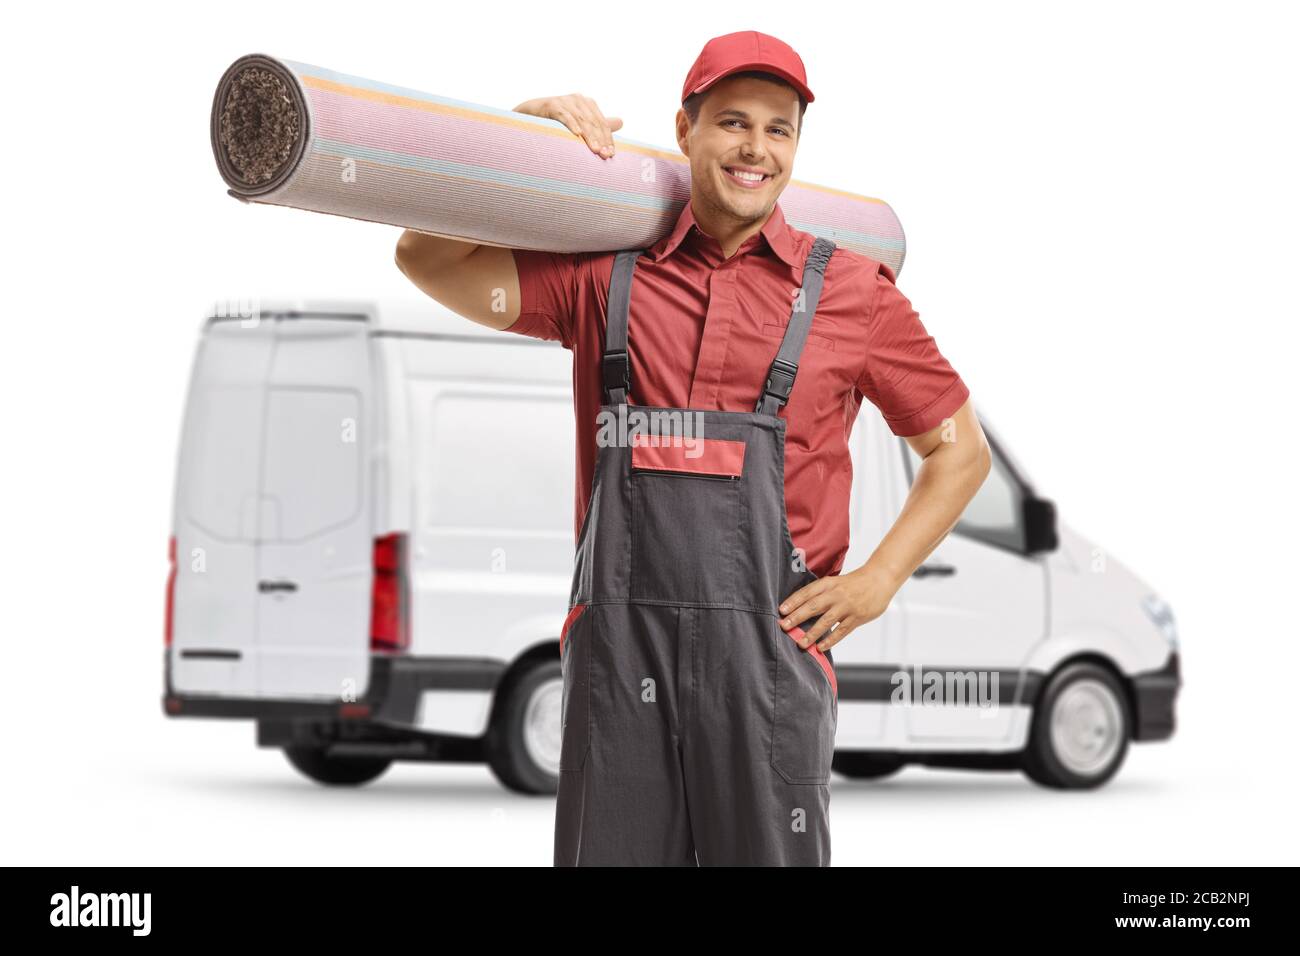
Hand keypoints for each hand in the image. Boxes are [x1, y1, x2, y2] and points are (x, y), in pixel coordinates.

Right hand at [512, 94, 622, 158]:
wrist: (529, 115)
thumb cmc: (556, 122)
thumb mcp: (579, 123)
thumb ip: (598, 124)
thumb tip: (621, 122)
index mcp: (588, 104)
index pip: (602, 123)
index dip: (607, 139)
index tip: (611, 155)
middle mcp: (578, 99)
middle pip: (594, 122)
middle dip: (600, 140)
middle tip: (604, 155)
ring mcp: (565, 100)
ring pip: (581, 120)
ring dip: (589, 136)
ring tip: (594, 150)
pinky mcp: (552, 104)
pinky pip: (564, 115)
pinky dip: (571, 125)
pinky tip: (577, 135)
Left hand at [778, 564, 899, 651]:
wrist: (879, 579)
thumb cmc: (854, 583)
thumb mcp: (835, 582)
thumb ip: (820, 593)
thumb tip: (799, 607)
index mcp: (828, 584)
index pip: (807, 592)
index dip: (793, 601)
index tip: (781, 611)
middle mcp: (836, 594)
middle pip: (813, 606)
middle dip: (797, 617)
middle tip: (783, 627)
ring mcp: (847, 606)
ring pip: (826, 621)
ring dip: (812, 633)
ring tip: (800, 644)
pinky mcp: (857, 617)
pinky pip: (842, 630)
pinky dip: (831, 640)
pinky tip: (821, 647)